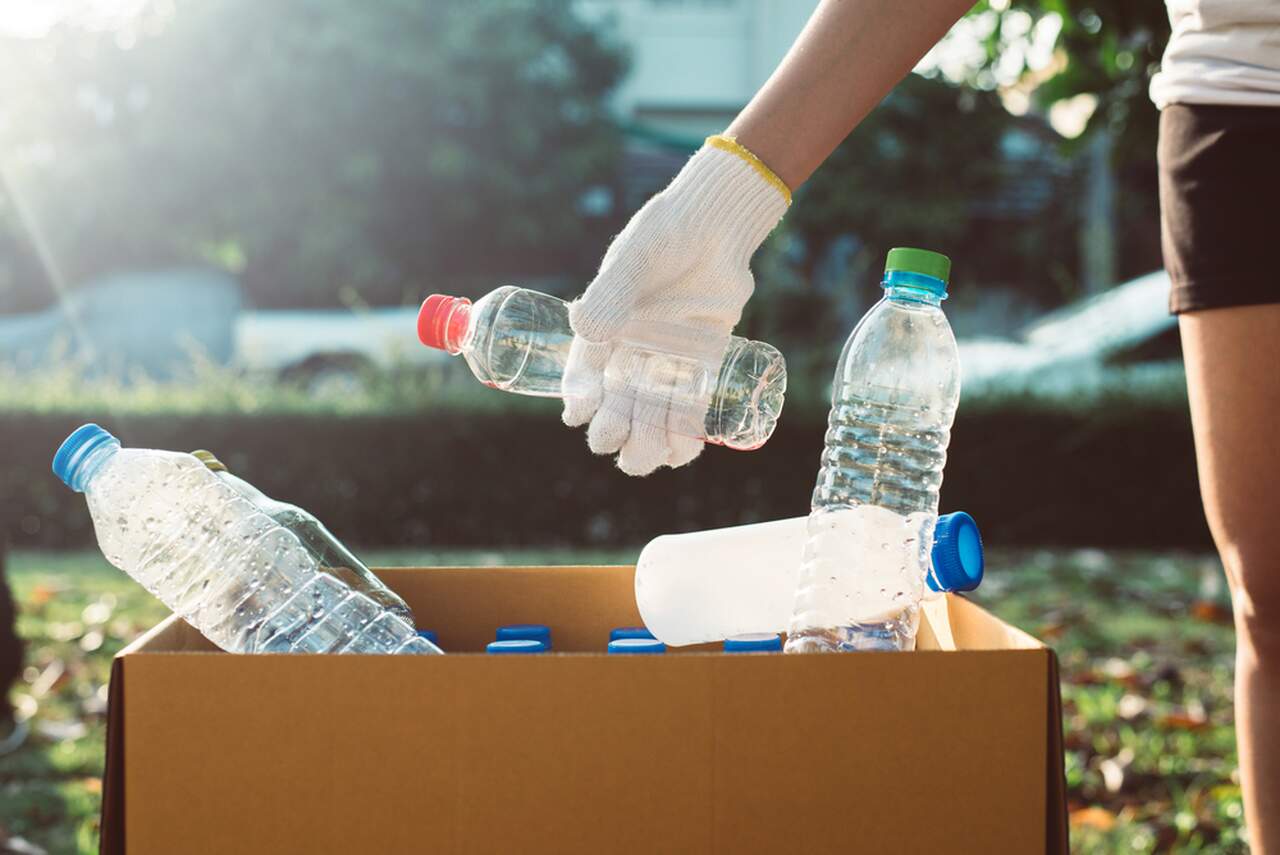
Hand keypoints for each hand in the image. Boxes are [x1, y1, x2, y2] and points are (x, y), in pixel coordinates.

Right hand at [563, 135, 788, 475]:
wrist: (716, 228)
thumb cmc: (665, 237)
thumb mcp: (633, 261)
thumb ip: (611, 293)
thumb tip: (585, 329)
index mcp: (601, 334)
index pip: (583, 378)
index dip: (580, 401)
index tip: (581, 414)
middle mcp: (629, 356)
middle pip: (615, 410)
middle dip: (613, 432)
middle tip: (616, 439)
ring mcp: (664, 365)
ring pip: (650, 420)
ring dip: (648, 445)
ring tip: (651, 458)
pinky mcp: (700, 370)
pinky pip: (688, 413)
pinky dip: (685, 437)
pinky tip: (681, 455)